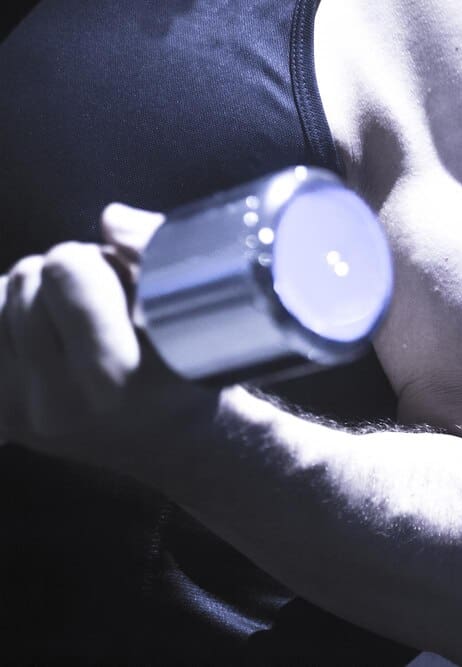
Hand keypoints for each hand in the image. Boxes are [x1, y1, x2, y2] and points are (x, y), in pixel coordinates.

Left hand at [0, 204, 216, 465]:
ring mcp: (22, 412)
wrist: (173, 442)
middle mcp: (62, 401)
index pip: (68, 272)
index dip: (96, 262)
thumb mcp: (196, 307)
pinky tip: (44, 343)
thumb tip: (110, 220)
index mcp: (116, 375)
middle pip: (28, 278)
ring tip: (76, 326)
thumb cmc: (189, 364)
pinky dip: (8, 321)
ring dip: (34, 299)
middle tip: (103, 307)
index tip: (123, 282)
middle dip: (64, 278)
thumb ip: (158, 250)